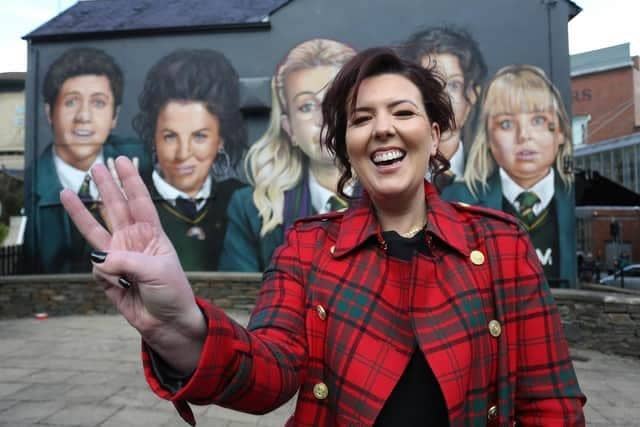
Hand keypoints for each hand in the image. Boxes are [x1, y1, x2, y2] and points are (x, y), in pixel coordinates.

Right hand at [60, 156, 205, 372]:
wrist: (166, 322)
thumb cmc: (171, 292)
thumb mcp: (156, 272)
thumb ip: (126, 261)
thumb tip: (97, 257)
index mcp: (152, 235)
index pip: (140, 202)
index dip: (131, 181)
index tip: (123, 161)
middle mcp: (134, 241)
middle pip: (116, 208)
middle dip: (106, 187)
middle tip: (96, 166)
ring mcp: (119, 256)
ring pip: (96, 229)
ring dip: (82, 212)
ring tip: (67, 192)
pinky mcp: (107, 275)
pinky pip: (97, 268)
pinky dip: (105, 276)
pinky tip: (120, 286)